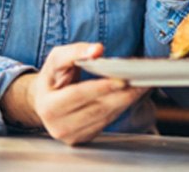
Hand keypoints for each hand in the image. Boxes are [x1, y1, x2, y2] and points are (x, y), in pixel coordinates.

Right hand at [0, 43, 147, 144]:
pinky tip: (133, 94)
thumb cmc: (53, 76)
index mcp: (48, 106)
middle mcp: (59, 126)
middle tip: (142, 80)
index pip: (78, 96)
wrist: (44, 100)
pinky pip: (107, 122)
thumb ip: (76, 51)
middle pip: (97, 109)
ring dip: (127, 101)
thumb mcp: (57, 58)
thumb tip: (97, 50)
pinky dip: (122, 107)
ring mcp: (72, 135)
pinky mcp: (84, 137)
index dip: (101, 88)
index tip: (122, 80)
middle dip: (122, 94)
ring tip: (143, 85)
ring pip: (106, 117)